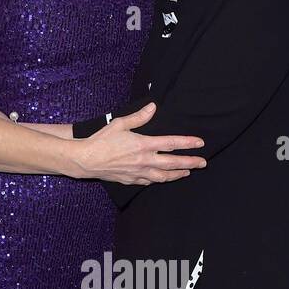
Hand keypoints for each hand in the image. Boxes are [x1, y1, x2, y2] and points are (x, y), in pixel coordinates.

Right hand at [76, 103, 206, 184]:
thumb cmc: (101, 140)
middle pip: (173, 163)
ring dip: (178, 174)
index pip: (172, 144)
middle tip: (203, 163)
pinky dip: (160, 180)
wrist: (86, 160)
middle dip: (190, 163)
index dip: (188, 143)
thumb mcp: (120, 124)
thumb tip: (153, 107)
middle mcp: (144, 161)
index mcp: (144, 145)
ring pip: (164, 176)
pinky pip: (150, 182)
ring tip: (188, 173)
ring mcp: (139, 173)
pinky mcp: (131, 180)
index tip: (200, 143)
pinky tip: (164, 178)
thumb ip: (139, 117)